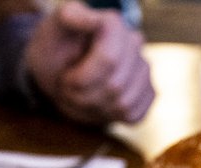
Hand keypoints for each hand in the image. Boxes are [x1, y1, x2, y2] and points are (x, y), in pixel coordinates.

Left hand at [25, 1, 155, 124]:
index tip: (65, 77)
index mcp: (114, 25)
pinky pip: (134, 115)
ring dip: (94, 107)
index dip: (83, 77)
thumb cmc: (54, 48)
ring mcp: (144, 69)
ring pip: (124, 103)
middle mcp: (135, 44)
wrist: (58, 71)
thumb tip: (96, 18)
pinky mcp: (148, 93)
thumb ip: (71, 17)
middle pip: (115, 85)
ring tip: (80, 97)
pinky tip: (97, 104)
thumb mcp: (53, 30)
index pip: (109, 60)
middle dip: (85, 95)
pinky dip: (109, 117)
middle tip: (68, 89)